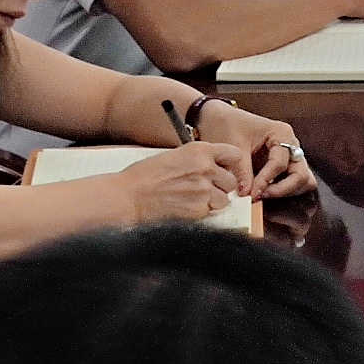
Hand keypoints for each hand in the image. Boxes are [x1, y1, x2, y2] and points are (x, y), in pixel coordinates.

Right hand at [112, 141, 247, 225]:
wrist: (129, 196)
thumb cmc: (144, 176)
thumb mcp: (174, 156)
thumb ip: (198, 160)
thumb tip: (216, 168)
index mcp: (199, 150)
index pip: (234, 154)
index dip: (231, 165)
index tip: (228, 171)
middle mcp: (206, 167)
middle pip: (231, 180)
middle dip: (221, 187)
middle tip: (204, 190)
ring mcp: (204, 189)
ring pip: (225, 200)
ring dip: (213, 202)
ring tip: (192, 200)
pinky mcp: (200, 208)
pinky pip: (212, 213)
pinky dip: (203, 213)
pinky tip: (186, 208)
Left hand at [197, 99, 313, 197]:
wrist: (222, 120)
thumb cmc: (230, 125)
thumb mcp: (234, 146)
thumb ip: (242, 171)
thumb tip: (247, 193)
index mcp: (281, 133)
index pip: (280, 163)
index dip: (266, 180)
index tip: (251, 193)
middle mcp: (291, 145)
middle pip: (301, 174)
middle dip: (283, 189)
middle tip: (260, 195)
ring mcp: (290, 156)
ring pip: (303, 181)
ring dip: (285, 191)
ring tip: (262, 194)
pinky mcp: (284, 166)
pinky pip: (294, 182)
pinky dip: (283, 190)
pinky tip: (264, 191)